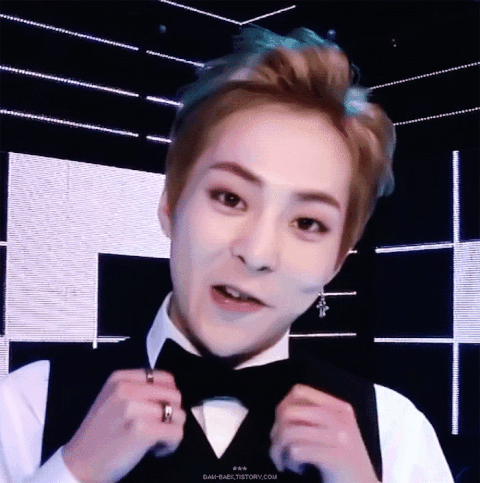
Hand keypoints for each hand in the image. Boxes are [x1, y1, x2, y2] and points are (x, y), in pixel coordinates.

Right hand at [62, 369, 185, 482]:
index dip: (167, 396)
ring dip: (172, 430)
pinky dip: (171, 444)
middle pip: (175, 395)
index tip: (157, 411)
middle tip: (157, 428)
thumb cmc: (99, 435)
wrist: (78, 465)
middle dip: (172, 413)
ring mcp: (134, 408)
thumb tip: (171, 391)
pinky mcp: (142, 430)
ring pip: (178, 413)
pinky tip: (155, 450)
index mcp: (120, 378)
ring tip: (155, 440)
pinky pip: (176, 432)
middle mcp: (127, 389)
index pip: (165, 378)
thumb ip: (138, 389)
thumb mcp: (112, 399)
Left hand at [269, 384, 377, 482]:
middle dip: (276, 431)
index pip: (300, 392)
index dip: (283, 406)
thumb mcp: (334, 432)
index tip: (280, 425)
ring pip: (290, 432)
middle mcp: (341, 418)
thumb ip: (313, 417)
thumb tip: (280, 412)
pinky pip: (297, 451)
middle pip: (290, 412)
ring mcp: (340, 437)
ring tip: (285, 460)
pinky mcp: (336, 458)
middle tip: (278, 448)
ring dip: (279, 450)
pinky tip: (297, 468)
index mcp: (339, 408)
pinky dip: (290, 462)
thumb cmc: (343, 462)